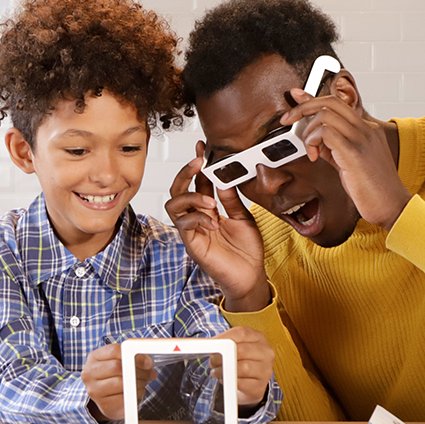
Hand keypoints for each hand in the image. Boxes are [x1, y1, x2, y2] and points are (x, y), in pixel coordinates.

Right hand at [81, 344, 155, 420]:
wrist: (105, 397)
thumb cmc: (114, 375)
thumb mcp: (118, 361)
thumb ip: (131, 356)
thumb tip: (147, 361)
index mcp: (94, 357)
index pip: (114, 351)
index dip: (135, 356)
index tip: (148, 362)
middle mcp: (90, 373)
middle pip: (117, 367)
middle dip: (139, 371)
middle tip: (150, 373)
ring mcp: (95, 391)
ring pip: (122, 383)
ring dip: (139, 383)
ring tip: (144, 382)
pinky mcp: (104, 405)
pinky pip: (124, 398)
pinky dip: (136, 394)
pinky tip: (137, 391)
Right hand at [165, 141, 271, 311]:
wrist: (250, 275)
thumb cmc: (247, 250)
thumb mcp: (243, 217)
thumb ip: (232, 199)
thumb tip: (223, 177)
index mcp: (209, 209)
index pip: (198, 182)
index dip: (198, 165)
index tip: (202, 148)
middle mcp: (197, 217)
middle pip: (177, 190)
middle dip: (185, 173)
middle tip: (198, 163)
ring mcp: (192, 230)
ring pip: (174, 205)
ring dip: (191, 197)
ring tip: (210, 202)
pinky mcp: (191, 243)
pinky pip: (184, 224)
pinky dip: (198, 218)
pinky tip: (214, 222)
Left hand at [208, 327, 274, 407]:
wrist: (252, 384)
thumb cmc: (241, 362)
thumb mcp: (235, 347)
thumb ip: (222, 342)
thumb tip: (204, 342)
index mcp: (259, 338)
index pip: (242, 333)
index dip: (223, 338)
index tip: (211, 345)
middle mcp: (266, 352)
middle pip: (241, 350)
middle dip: (221, 356)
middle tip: (212, 361)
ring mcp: (265, 370)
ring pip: (243, 367)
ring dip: (223, 370)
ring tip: (216, 371)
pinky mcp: (259, 386)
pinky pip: (241, 383)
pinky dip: (228, 381)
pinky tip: (224, 379)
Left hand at [280, 89, 411, 231]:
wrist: (393, 206)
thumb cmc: (373, 189)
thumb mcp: (351, 162)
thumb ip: (334, 147)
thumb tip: (314, 139)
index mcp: (367, 129)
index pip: (337, 104)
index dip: (312, 98)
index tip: (296, 98)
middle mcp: (366, 129)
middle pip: (330, 101)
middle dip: (303, 107)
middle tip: (288, 120)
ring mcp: (362, 139)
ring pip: (325, 114)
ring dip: (309, 132)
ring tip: (312, 151)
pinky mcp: (354, 152)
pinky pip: (326, 132)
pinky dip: (313, 142)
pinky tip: (315, 157)